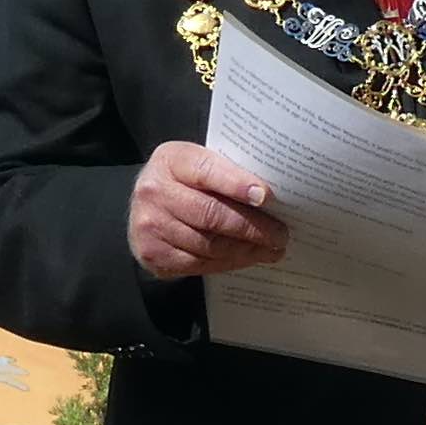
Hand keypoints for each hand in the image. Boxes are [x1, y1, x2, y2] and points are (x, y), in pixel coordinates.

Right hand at [128, 142, 288, 280]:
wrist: (145, 208)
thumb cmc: (184, 183)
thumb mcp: (198, 165)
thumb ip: (227, 173)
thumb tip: (269, 198)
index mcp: (171, 160)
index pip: (207, 171)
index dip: (238, 185)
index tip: (266, 197)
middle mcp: (155, 192)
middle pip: (211, 215)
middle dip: (252, 227)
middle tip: (280, 234)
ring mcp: (151, 226)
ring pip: (210, 245)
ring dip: (246, 250)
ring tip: (271, 249)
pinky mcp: (154, 254)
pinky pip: (200, 264)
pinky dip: (229, 263)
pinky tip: (247, 258)